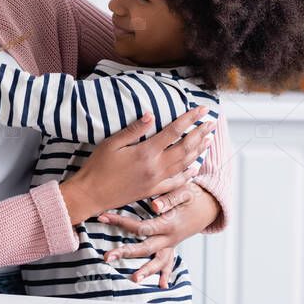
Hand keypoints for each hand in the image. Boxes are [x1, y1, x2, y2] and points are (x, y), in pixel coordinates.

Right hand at [59, 107, 215, 223]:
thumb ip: (133, 129)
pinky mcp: (153, 190)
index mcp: (146, 152)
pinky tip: (194, 167)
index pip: (174, 131)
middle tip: (212, 122)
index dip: (190, 119)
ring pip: (184, 164)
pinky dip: (188, 174)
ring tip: (208, 140)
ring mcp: (156, 180)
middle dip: (200, 133)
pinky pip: (176, 182)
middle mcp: (155, 167)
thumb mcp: (111, 143)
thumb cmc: (97, 167)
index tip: (202, 109)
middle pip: (185, 147)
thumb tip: (151, 114)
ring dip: (199, 151)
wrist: (91, 194)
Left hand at [97, 182, 218, 280]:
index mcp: (169, 224)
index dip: (121, 222)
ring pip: (159, 261)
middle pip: (146, 248)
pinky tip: (163, 286)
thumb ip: (169, 199)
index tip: (102, 217)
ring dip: (146, 271)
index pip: (141, 227)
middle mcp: (170, 238)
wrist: (209, 205)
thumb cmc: (192, 196)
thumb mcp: (184, 192)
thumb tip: (154, 207)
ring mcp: (172, 244)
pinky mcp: (173, 246)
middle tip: (107, 257)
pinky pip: (170, 263)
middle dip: (125, 253)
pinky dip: (167, 274)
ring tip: (133, 280)